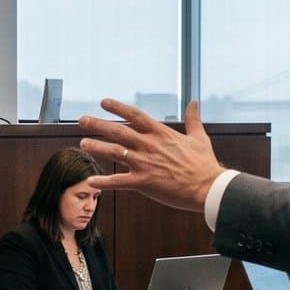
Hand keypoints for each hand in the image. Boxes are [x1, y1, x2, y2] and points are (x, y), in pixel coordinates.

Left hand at [78, 99, 223, 212]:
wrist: (208, 187)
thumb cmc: (205, 164)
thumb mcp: (199, 137)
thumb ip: (193, 119)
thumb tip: (194, 102)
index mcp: (161, 133)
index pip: (135, 116)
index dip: (118, 108)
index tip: (103, 102)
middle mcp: (149, 145)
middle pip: (118, 131)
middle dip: (98, 124)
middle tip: (82, 120)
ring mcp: (145, 163)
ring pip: (115, 153)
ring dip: (97, 147)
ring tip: (82, 144)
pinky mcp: (144, 182)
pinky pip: (119, 181)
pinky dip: (104, 181)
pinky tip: (90, 181)